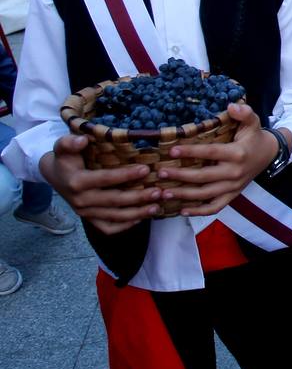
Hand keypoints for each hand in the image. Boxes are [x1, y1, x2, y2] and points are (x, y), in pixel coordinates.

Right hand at [39, 134, 159, 233]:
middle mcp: (81, 200)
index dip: (126, 175)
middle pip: (114, 201)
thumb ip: (70, 142)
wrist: (55, 176)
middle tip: (158, 191)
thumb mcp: (63, 147)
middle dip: (138, 197)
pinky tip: (142, 217)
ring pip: (115, 217)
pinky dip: (126, 225)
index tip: (146, 169)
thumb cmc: (66, 158)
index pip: (105, 179)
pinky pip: (109, 228)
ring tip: (157, 206)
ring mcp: (85, 212)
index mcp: (77, 182)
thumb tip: (82, 139)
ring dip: (138, 213)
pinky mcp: (89, 220)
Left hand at [159, 104, 281, 215]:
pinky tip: (182, 210)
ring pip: (206, 194)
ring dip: (184, 195)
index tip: (172, 151)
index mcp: (237, 153)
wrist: (269, 154)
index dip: (191, 152)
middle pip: (204, 177)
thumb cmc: (255, 136)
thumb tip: (231, 106)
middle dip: (181, 176)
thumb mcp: (253, 121)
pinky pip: (215, 207)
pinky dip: (199, 212)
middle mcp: (234, 172)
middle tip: (161, 173)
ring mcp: (233, 186)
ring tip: (165, 193)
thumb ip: (244, 112)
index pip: (210, 153)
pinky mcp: (233, 195)